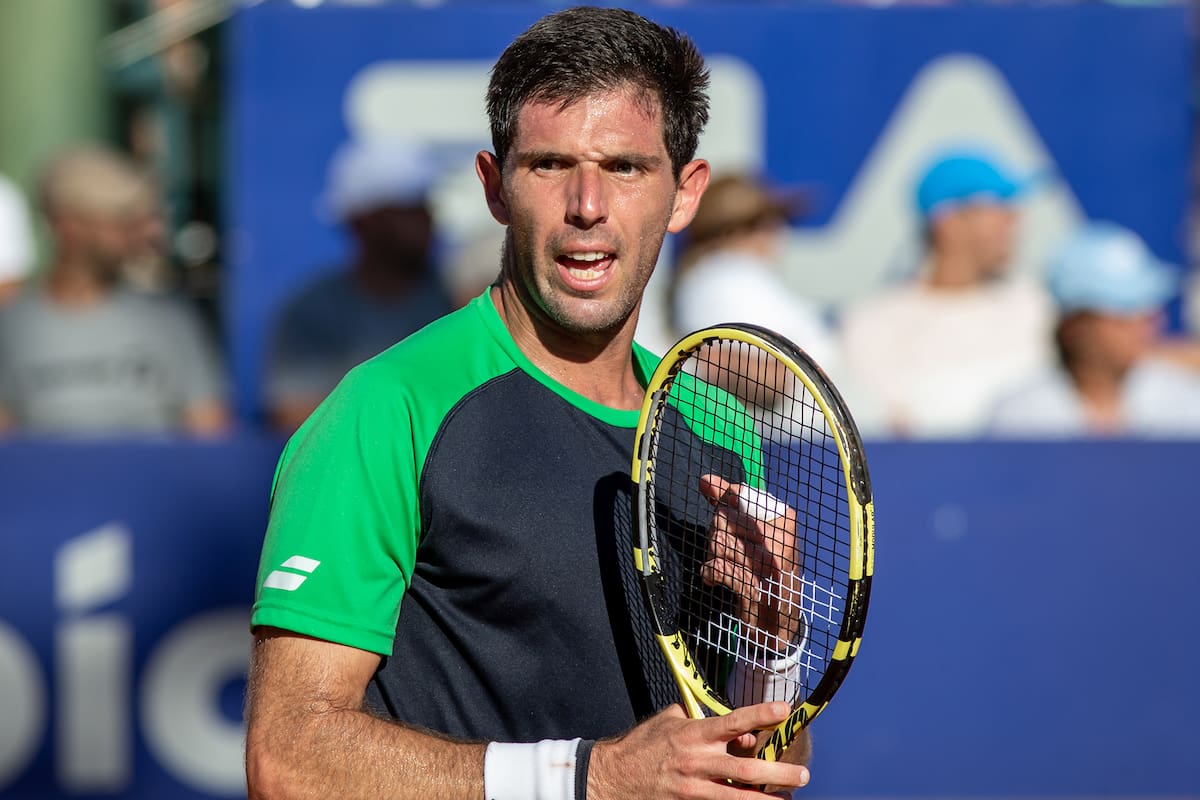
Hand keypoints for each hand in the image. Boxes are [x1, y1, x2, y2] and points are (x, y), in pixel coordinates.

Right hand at [587, 702, 810, 798]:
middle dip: (778, 773)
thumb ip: (700, 719)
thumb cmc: (643, 744)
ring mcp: (694, 788)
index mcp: (694, 734)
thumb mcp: (669, 720)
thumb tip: (733, 727)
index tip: (785, 711)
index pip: (733, 721)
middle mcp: (697, 761)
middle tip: (802, 775)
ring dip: (766, 799)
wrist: (614, 777)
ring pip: (739, 797)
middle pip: (746, 769)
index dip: (761, 715)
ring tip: (788, 798)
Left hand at [698, 475, 802, 651]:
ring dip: (713, 557)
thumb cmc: (763, 573)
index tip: (730, 529)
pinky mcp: (755, 589)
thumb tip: (704, 480)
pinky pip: (719, 568)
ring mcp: (769, 566)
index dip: (723, 509)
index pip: (738, 495)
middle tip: (727, 555)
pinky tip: (715, 580)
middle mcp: (781, 540)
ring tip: (724, 568)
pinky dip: (710, 574)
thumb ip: (729, 503)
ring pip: (718, 542)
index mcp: (784, 520)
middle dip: (716, 537)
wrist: (777, 625)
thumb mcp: (751, 534)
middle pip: (722, 519)